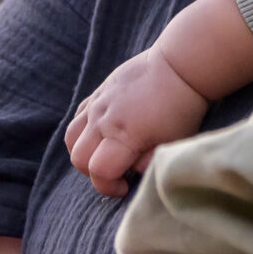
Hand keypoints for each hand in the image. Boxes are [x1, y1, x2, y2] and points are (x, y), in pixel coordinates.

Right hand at [65, 49, 210, 196]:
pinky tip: (103, 134)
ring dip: (84, 153)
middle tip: (117, 174)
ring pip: (72, 138)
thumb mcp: (171, 142)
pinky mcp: (98, 91)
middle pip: (79, 158)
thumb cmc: (181, 107)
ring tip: (106, 155)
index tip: (125, 188)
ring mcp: (97, 103)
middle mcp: (103, 118)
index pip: (99, 171)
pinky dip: (83, 132)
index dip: (108, 187)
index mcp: (123, 133)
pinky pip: (78, 117)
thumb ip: (147, 162)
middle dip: (94, 174)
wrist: (179, 65)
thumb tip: (131, 169)